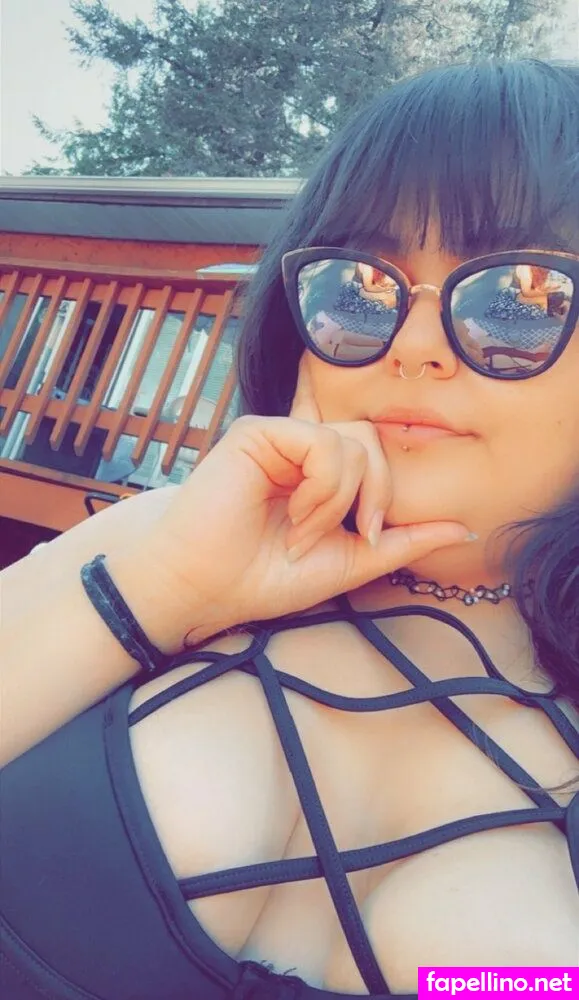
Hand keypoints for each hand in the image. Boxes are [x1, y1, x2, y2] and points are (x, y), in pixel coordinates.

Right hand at [143, 357, 472, 647]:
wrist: (205, 588)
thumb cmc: (265, 577)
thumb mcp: (351, 562)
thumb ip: (404, 542)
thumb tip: (463, 530)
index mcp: (326, 474)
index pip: (384, 458)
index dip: (388, 498)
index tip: (370, 539)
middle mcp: (306, 449)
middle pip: (378, 442)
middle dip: (373, 498)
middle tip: (339, 538)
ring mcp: (283, 436)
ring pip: (356, 443)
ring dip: (339, 501)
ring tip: (301, 532)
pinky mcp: (261, 431)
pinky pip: (324, 443)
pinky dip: (321, 488)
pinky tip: (292, 512)